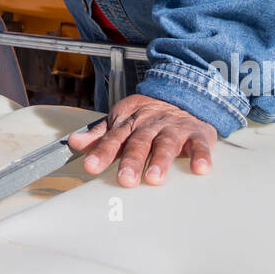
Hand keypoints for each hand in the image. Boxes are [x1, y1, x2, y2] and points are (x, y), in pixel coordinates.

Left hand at [67, 93, 216, 185]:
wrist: (183, 94)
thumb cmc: (148, 116)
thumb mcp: (121, 121)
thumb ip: (100, 136)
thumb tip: (74, 143)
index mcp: (130, 123)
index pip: (113, 138)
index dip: (102, 152)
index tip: (91, 167)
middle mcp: (150, 125)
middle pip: (139, 142)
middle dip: (131, 160)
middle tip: (125, 179)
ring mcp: (174, 129)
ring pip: (166, 144)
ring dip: (161, 161)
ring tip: (154, 178)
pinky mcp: (196, 133)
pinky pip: (199, 144)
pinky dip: (200, 155)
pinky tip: (200, 168)